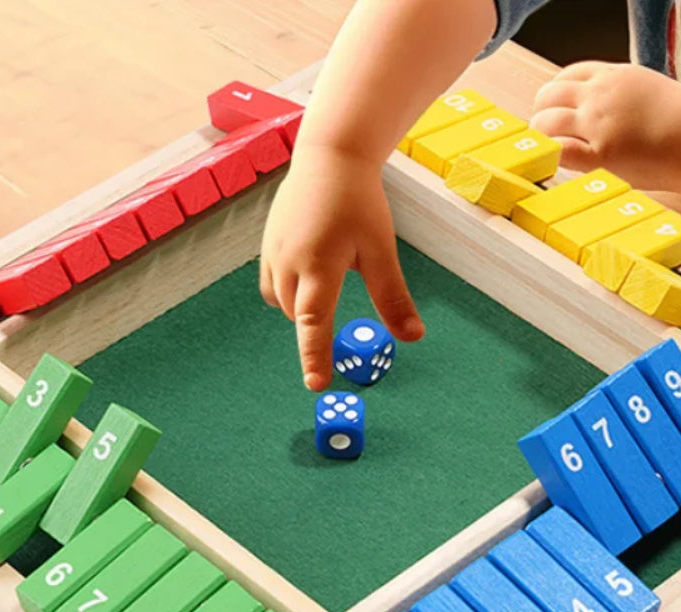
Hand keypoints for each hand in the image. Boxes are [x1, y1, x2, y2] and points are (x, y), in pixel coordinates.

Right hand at [260, 146, 424, 390]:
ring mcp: (273, 253)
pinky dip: (292, 292)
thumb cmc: (359, 203)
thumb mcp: (381, 251)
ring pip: (285, 303)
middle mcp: (289, 263)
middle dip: (317, 330)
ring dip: (304, 310)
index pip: (314, 323)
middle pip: (301, 317)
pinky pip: (275, 285)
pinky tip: (311, 276)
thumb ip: (393, 297)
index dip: (315, 357)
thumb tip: (413, 337)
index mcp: (319, 266)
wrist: (329, 158)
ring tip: (326, 288)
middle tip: (337, 340)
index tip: (317, 385)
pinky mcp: (268, 245)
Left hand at [530, 62, 680, 190]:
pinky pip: (558, 150)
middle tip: (545, 136)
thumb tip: (593, 111)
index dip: (555, 97)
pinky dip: (549, 156)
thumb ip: (615, 96)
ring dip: (541, 138)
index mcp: (613, 74)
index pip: (566, 76)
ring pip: (545, 122)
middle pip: (548, 96)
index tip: (556, 113)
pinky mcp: (601, 153)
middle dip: (541, 115)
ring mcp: (599, 122)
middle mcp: (601, 94)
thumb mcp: (644, 90)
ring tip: (546, 154)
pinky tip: (554, 165)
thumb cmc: (680, 124)